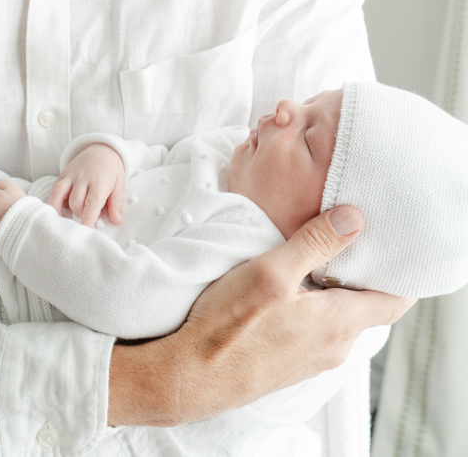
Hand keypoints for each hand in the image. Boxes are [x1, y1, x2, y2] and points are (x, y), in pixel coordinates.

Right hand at [48, 142, 125, 226]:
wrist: (102, 149)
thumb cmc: (112, 170)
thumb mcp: (120, 184)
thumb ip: (117, 203)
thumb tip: (116, 221)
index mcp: (99, 182)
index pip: (92, 203)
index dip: (87, 219)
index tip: (85, 233)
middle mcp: (83, 178)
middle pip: (76, 202)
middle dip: (81, 214)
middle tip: (88, 215)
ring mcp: (71, 175)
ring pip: (61, 196)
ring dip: (65, 210)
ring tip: (71, 216)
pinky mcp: (63, 174)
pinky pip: (54, 190)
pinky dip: (54, 203)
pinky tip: (60, 210)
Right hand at [107, 206, 415, 425]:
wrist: (191, 375)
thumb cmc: (229, 326)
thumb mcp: (272, 271)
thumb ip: (316, 243)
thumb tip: (354, 217)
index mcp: (339, 324)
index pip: (395, 302)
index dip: (402, 273)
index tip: (395, 244)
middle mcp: (334, 346)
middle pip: (369, 306)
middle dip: (365, 272)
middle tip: (355, 235)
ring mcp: (312, 357)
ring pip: (341, 317)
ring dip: (337, 288)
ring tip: (322, 253)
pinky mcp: (291, 360)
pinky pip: (319, 328)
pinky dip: (317, 303)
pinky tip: (294, 284)